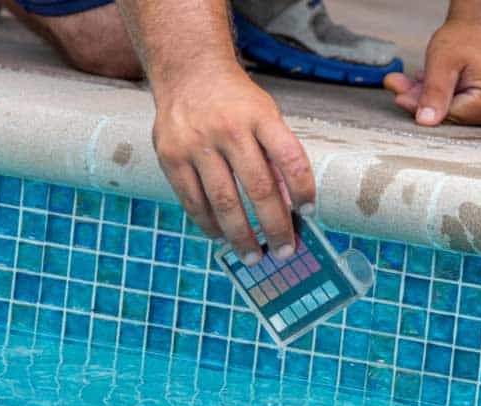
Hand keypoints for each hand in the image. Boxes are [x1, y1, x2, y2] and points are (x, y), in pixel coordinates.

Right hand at [151, 67, 314, 264]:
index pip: (290, 158)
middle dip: (274, 226)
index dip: (303, 188)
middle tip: (285, 250)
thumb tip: (288, 206)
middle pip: (258, 188)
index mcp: (260, 117)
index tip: (310, 212)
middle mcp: (228, 129)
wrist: (189, 73)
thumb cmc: (237, 102)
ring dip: (241, 235)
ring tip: (253, 256)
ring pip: (223, 201)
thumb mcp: (266, 115)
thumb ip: (277, 156)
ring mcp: (196, 143)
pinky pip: (192, 200)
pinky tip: (221, 236)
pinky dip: (208, 224)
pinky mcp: (170, 156)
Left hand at [384, 19, 480, 125]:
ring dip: (425, 95)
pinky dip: (436, 92)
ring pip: (449, 108)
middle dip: (420, 99)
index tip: (400, 98)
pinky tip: (420, 81)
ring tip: (403, 81)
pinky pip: (455, 102)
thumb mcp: (444, 61)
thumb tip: (426, 120)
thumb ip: (435, 92)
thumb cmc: (468, 35)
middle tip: (396, 85)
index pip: (449, 115)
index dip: (422, 107)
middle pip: (449, 113)